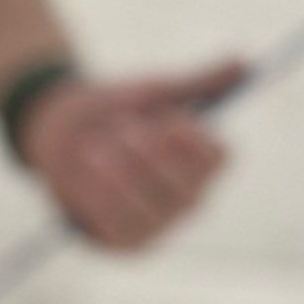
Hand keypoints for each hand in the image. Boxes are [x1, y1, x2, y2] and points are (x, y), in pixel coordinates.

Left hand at [19, 57, 243, 250]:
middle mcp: (189, 198)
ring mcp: (161, 225)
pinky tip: (88, 174)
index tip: (168, 120)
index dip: (193, 141)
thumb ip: (198, 82)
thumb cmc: (115, 112)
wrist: (60, 133)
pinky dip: (99, 193)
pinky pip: (118, 221)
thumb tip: (242, 60)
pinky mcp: (127, 244)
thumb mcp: (154, 92)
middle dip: (148, 154)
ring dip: (119, 170)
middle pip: (187, 186)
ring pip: (150, 205)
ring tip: (94, 147)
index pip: (219, 158)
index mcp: (202, 161)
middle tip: (123, 128)